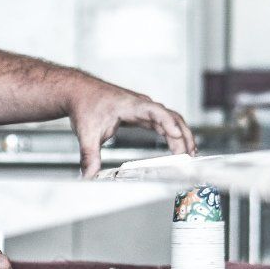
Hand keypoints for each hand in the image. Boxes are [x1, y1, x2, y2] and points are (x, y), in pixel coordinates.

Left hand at [67, 81, 195, 177]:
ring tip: (190, 154)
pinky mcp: (142, 114)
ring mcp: (144, 109)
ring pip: (170, 119)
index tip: (176, 135)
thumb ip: (90, 156)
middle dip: (182, 135)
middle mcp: (142, 105)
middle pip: (170, 117)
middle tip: (187, 156)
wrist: (79, 92)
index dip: (167, 122)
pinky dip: (173, 134)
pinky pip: (163, 123)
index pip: (156, 111)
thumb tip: (89, 176)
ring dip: (181, 135)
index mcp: (131, 105)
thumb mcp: (87, 133)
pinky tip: (178, 147)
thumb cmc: (85, 105)